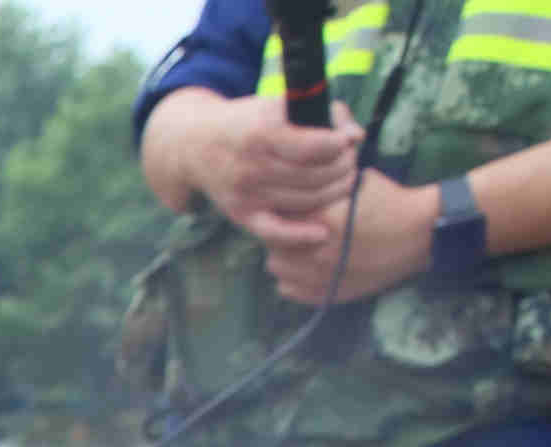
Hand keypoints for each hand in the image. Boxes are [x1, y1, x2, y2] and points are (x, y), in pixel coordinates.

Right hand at [205, 93, 369, 241]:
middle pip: (316, 175)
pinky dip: (300, 236)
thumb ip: (319, 114)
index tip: (348, 139)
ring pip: (306, 201)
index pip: (316, 146)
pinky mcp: (241, 214)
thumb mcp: (277, 105)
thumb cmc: (246, 122)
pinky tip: (321, 232)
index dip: (341, 144)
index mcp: (262, 133)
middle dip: (344, 166)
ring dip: (334, 191)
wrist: (195, 146)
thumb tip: (356, 136)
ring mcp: (246, 194)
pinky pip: (275, 232)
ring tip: (343, 179)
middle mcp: (252, 167)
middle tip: (350, 160)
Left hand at [268, 168, 440, 304]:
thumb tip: (294, 184)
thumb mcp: (357, 183)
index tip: (292, 208)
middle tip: (295, 228)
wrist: (420, 233)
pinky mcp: (328, 293)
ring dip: (285, 256)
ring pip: (276, 267)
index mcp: (322, 221)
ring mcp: (321, 276)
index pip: (278, 216)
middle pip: (272, 243)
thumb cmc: (390, 203)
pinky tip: (307, 266)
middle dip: (281, 233)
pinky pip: (288, 290)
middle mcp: (316, 251)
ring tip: (300, 247)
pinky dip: (292, 278)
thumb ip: (323, 187)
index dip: (283, 210)